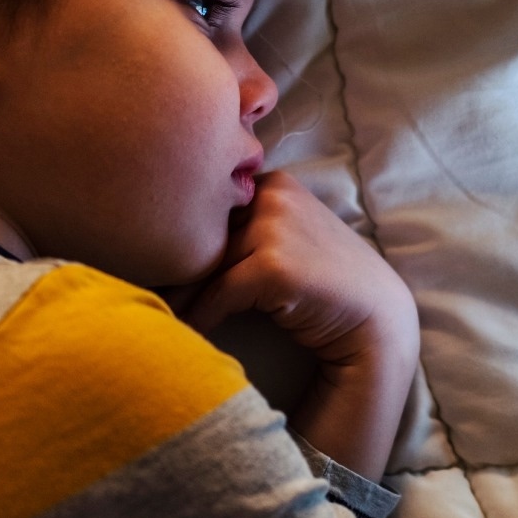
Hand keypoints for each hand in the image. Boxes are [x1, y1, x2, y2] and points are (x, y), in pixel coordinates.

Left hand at [178, 171, 418, 478]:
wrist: (375, 320)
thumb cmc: (326, 286)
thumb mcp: (286, 240)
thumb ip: (243, 230)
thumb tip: (172, 242)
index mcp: (275, 182)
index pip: (211, 207)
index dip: (184, 236)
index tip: (153, 263)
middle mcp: (275, 195)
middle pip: (203, 232)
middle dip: (174, 267)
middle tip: (142, 293)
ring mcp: (275, 226)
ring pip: (205, 264)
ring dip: (181, 297)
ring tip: (157, 318)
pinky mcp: (273, 264)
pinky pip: (218, 294)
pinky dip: (200, 318)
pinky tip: (189, 334)